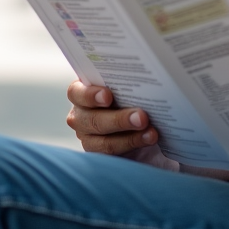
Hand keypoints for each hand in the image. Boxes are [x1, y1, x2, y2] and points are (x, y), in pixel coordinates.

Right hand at [65, 81, 179, 170]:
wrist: (145, 120)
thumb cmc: (132, 95)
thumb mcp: (127, 87)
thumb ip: (127, 82)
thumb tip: (143, 72)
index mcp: (82, 93)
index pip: (76, 92)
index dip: (90, 95)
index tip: (108, 96)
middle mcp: (81, 116)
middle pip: (93, 120)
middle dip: (119, 119)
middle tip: (142, 117)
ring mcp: (89, 138)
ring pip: (104, 142)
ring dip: (131, 137)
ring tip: (152, 133)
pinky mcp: (102, 156)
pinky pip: (114, 155)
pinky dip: (133, 145)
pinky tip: (148, 139)